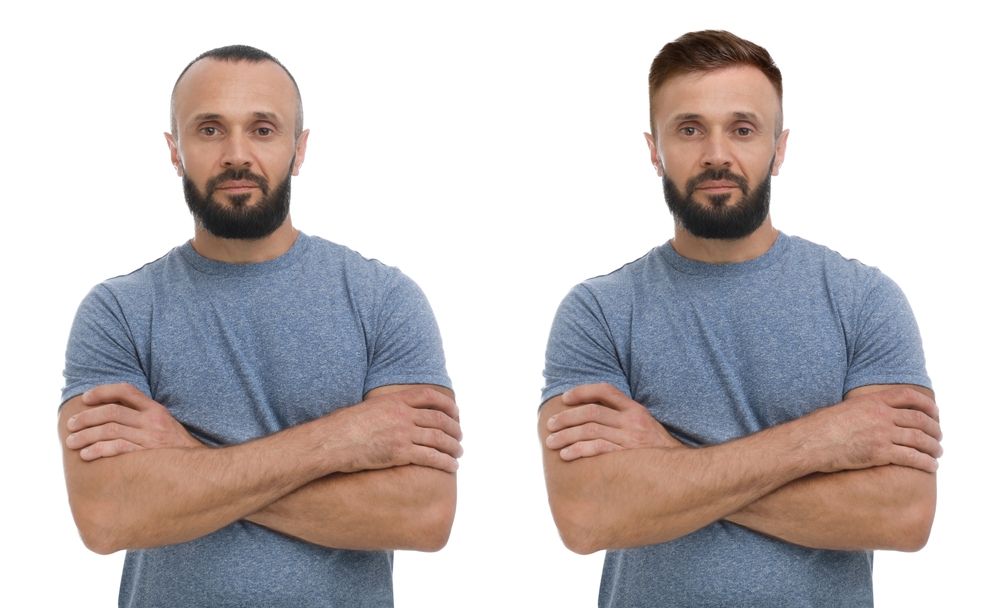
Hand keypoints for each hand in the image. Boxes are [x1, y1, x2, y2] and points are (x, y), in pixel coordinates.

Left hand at [65, 383, 201, 460]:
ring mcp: (150, 438)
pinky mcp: (147, 455)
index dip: (103, 391)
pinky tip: (86, 455)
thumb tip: (112, 415)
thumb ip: (143, 417)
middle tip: (70, 425)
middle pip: (112, 412)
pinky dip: (98, 450)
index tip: (86, 398)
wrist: (198, 469)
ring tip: (71, 442)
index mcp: (156, 410)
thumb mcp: (165, 425)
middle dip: (87, 417)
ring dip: (86, 435)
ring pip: (110, 430)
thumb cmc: (176, 449)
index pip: (126, 391)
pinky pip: (117, 449)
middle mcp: (152, 420)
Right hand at [327, 387, 462, 473]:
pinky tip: (452, 466)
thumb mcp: (368, 408)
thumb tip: (394, 414)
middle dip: (454, 428)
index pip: (429, 397)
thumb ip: (386, 408)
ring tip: (458, 452)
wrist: (330, 442)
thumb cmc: (342, 427)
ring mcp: (402, 433)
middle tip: (459, 436)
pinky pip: (431, 457)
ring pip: (439, 438)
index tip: (455, 412)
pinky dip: (445, 461)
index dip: (447, 404)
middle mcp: (402, 414)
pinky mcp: (400, 453)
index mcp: (395, 400)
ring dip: (453, 446)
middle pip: (439, 419)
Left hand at [544, 383, 682, 460]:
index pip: (606, 390)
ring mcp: (630, 438)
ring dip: (566, 435)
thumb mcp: (645, 426)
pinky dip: (578, 451)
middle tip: (549, 425)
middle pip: (592, 412)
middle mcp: (632, 421)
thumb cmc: (657, 451)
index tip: (565, 398)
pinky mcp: (627, 456)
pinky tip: (566, 455)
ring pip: (590, 430)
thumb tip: (592, 416)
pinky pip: (597, 449)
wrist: (681, 473)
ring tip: (551, 442)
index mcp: (636, 410)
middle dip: (566, 417)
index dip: (583, 391)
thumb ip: (623, 418)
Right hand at [804, 386, 941, 473]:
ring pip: (919, 439)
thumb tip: (872, 416)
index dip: (927, 404)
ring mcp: (881, 434)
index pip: (908, 396)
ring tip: (937, 452)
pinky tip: (931, 465)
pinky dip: (926, 462)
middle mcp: (881, 415)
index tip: (935, 412)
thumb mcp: (844, 409)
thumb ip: (863, 409)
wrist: (809, 442)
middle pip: (919, 419)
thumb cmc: (820, 428)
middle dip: (934, 429)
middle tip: (938, 436)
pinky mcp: (879, 453)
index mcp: (872, 401)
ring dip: (933, 447)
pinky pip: (912, 457)